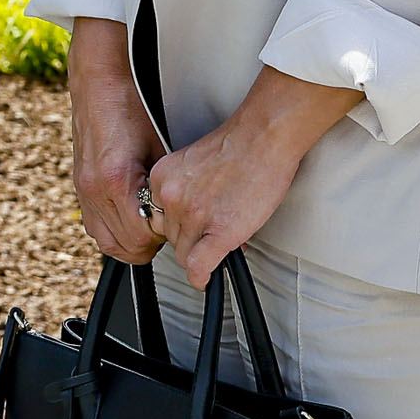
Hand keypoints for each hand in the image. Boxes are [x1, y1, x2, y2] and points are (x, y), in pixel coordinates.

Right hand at [67, 18, 166, 263]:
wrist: (98, 83)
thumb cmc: (129, 107)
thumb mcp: (160, 150)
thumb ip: (165, 188)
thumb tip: (184, 214)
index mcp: (118, 179)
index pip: (143, 237)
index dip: (164, 237)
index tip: (177, 226)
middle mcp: (95, 188)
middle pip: (124, 246)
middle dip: (149, 245)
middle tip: (166, 231)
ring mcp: (83, 188)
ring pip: (105, 241)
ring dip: (129, 242)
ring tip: (148, 229)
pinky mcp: (79, 184)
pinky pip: (94, 225)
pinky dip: (113, 229)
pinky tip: (128, 218)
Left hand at [143, 66, 357, 283]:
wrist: (261, 139)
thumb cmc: (237, 147)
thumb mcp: (191, 164)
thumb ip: (183, 190)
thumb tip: (189, 218)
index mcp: (162, 178)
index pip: (157, 217)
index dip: (177, 227)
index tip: (189, 230)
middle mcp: (171, 197)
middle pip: (170, 237)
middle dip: (192, 240)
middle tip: (212, 235)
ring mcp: (193, 215)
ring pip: (184, 254)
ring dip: (202, 254)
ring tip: (222, 243)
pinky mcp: (219, 231)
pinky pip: (199, 266)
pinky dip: (201, 277)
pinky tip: (205, 279)